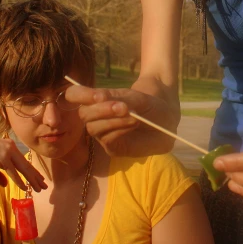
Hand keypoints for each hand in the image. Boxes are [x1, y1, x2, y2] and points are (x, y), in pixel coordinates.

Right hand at [0, 137, 45, 192]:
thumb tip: (7, 184)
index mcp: (8, 146)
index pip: (23, 161)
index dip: (31, 171)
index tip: (39, 179)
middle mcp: (10, 147)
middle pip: (26, 165)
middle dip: (36, 176)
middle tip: (45, 186)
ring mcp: (7, 151)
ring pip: (23, 168)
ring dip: (32, 180)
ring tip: (39, 189)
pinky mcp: (3, 156)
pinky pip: (13, 171)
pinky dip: (19, 180)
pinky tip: (25, 187)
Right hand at [64, 84, 178, 156]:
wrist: (168, 117)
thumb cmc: (149, 103)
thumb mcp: (136, 96)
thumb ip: (117, 97)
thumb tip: (98, 97)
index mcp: (96, 101)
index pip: (74, 96)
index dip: (80, 95)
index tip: (97, 95)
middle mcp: (96, 117)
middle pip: (84, 114)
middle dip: (101, 110)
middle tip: (122, 106)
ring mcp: (103, 134)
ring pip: (94, 128)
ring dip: (112, 120)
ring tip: (132, 114)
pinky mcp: (112, 148)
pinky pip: (108, 140)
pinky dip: (119, 130)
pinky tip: (134, 122)